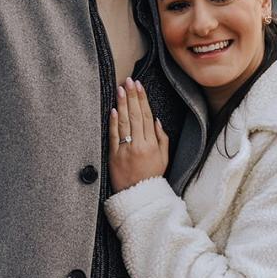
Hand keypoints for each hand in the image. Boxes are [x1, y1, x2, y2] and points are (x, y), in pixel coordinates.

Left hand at [109, 77, 168, 192]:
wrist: (138, 196)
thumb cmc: (151, 177)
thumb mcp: (164, 158)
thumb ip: (161, 137)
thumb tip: (156, 119)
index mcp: (152, 144)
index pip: (146, 116)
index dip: (142, 99)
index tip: (139, 86)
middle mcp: (139, 145)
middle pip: (135, 116)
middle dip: (132, 96)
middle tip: (129, 81)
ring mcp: (125, 150)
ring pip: (124, 122)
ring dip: (122, 104)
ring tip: (120, 89)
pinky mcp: (113, 155)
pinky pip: (114, 136)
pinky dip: (113, 122)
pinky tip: (113, 109)